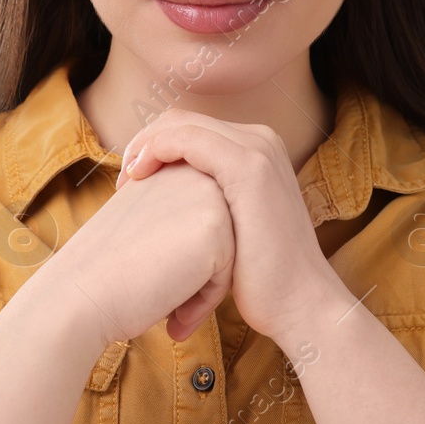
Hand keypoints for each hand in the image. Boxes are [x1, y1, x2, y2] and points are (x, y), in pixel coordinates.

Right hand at [46, 160, 234, 345]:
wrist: (80, 295)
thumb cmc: (104, 270)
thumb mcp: (143, 226)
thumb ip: (175, 217)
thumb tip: (202, 242)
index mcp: (173, 169)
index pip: (200, 226)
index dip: (177, 261)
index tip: (148, 280)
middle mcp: (193, 174)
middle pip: (219, 238)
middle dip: (195, 275)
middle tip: (162, 300)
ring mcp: (208, 197)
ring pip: (227, 255)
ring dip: (200, 290)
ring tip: (170, 314)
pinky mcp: (218, 228)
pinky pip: (228, 272)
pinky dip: (204, 301)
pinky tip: (175, 318)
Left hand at [115, 109, 348, 346]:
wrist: (301, 305)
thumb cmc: (263, 278)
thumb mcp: (232, 226)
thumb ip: (209, 202)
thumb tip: (168, 204)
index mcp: (258, 150)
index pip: (192, 127)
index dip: (155, 145)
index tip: (131, 180)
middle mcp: (261, 141)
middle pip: (184, 118)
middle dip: (145, 142)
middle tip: (124, 178)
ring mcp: (257, 150)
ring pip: (181, 123)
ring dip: (145, 145)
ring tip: (126, 180)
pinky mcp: (248, 167)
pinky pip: (186, 139)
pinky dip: (155, 150)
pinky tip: (137, 177)